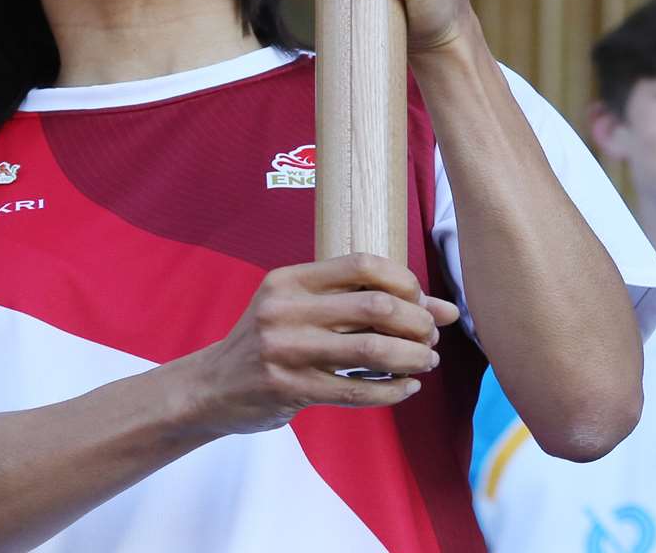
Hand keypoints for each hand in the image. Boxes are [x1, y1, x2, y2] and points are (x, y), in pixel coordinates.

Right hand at [180, 254, 461, 437]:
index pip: (362, 264)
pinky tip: (406, 388)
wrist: (212, 387)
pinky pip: (357, 390)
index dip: (405, 281)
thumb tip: (442, 308)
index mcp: (289, 279)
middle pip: (375, 306)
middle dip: (417, 322)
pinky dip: (392, 391)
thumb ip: (362, 302)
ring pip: (372, 349)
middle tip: (431, 336)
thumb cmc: (270, 342)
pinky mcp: (289, 389)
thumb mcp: (301, 308)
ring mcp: (285, 350)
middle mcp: (284, 309)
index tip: (420, 301)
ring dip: (412, 357)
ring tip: (426, 361)